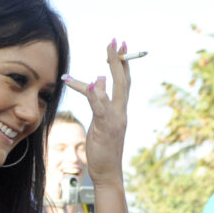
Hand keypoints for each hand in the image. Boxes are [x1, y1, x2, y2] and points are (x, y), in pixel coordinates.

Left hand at [61, 39, 130, 188]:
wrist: (108, 171)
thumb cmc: (102, 149)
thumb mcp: (100, 123)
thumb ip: (99, 103)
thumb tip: (97, 81)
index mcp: (120, 110)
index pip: (124, 82)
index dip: (122, 64)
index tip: (120, 47)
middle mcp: (121, 111)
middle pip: (123, 80)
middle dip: (120, 59)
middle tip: (116, 40)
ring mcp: (114, 119)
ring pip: (114, 89)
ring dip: (112, 68)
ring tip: (108, 51)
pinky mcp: (105, 127)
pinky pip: (100, 108)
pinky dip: (95, 95)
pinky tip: (89, 84)